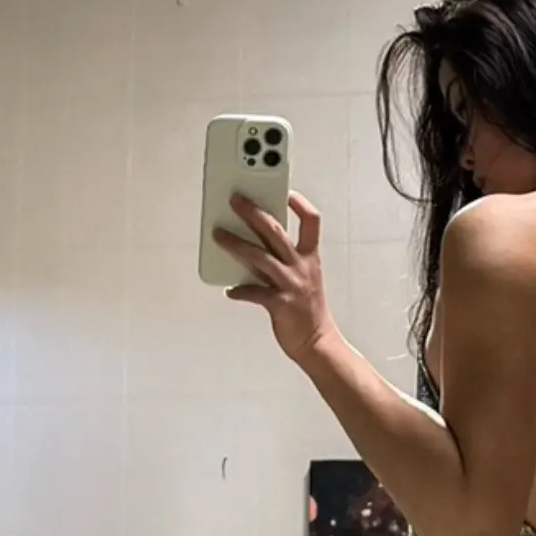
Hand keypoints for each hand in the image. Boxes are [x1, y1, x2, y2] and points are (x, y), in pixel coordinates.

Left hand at [215, 191, 335, 365]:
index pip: (311, 222)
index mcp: (310, 258)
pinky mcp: (280, 304)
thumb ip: (283, 260)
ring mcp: (291, 285)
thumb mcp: (304, 278)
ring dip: (236, 244)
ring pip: (260, 257)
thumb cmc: (308, 311)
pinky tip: (230, 290)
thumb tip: (252, 245)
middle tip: (235, 200)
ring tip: (218, 235)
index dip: (300, 204)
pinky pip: (254, 292)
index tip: (285, 192)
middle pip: (276, 231)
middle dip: (253, 212)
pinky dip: (239, 290)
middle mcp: (301, 267)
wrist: (318, 343)